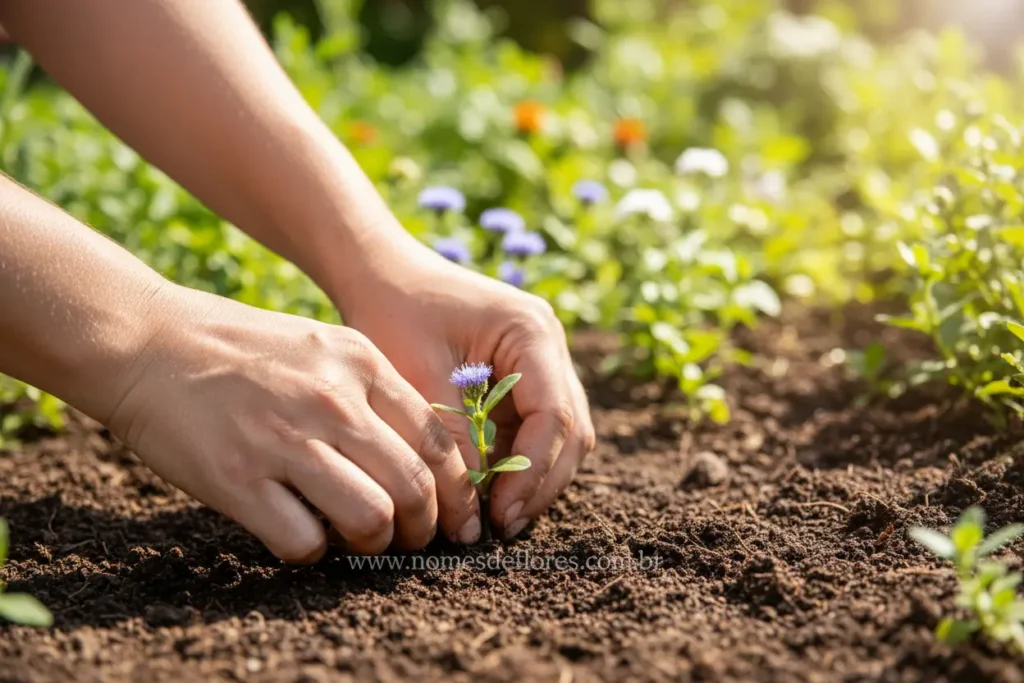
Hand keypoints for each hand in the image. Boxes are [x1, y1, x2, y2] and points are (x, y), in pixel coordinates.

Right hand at [106, 284, 480, 562]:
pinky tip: (299, 534)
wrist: (147, 340)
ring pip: (371, 518)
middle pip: (414, 486)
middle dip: (423, 528)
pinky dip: (310, 551)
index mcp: (361, 363)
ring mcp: (285, 439)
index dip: (456, 492)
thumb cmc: (240, 349)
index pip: (437, 440)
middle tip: (411, 540)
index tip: (455, 519)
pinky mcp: (237, 478)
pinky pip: (302, 541)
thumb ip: (370, 392)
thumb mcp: (322, 346)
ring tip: (359, 540)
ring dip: (373, 543)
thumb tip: (416, 458)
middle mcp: (332, 400)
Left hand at [339, 246, 596, 539]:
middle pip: (570, 429)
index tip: (498, 516)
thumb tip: (476, 509)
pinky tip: (492, 491)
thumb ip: (456, 439)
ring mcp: (543, 359)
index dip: (532, 473)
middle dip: (540, 482)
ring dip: (535, 477)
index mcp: (531, 331)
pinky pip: (537, 428)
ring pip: (562, 435)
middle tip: (501, 527)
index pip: (554, 415)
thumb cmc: (392, 312)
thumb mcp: (419, 379)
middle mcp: (550, 344)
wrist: (379, 273)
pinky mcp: (526, 375)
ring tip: (497, 517)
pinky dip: (520, 461)